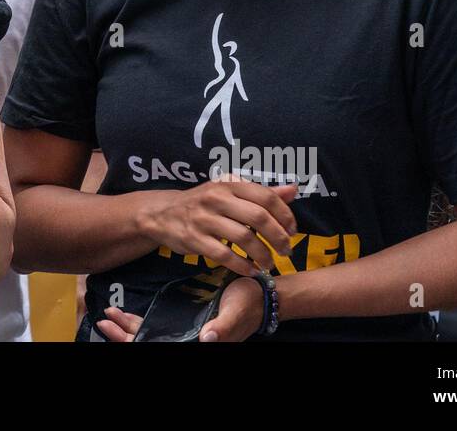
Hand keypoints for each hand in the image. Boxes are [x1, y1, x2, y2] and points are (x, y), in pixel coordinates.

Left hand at [95, 276, 265, 341]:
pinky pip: (157, 326)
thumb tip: (208, 338)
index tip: (114, 329)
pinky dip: (140, 322)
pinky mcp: (185, 322)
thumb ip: (223, 326)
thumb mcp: (236, 312)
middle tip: (103, 319)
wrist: (260, 295)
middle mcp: (189, 340)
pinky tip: (126, 315)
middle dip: (123, 335)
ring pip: (150, 335)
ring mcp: (185, 332)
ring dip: (127, 328)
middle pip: (148, 343)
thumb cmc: (249, 303)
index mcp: (200, 343)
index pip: (160, 348)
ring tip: (109, 315)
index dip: (134, 341)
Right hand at [136, 175, 298, 275]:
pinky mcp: (194, 239)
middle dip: (278, 238)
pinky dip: (242, 265)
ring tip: (269, 263)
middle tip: (286, 251)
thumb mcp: (229, 191)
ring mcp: (204, 219)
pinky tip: (251, 270)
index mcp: (229, 185)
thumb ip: (261, 193)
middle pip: (258, 217)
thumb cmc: (204, 202)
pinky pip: (224, 255)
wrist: (163, 214)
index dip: (285, 215)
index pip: (266, 197)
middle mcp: (217, 199)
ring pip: (243, 238)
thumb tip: (293, 190)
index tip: (292, 231)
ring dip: (263, 255)